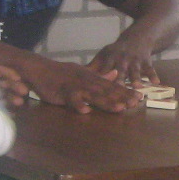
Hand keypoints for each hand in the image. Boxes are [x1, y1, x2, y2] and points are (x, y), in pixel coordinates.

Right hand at [24, 55, 140, 113]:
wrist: (39, 68)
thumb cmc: (61, 74)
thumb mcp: (83, 73)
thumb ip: (100, 75)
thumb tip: (116, 74)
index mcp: (92, 77)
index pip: (112, 85)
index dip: (125, 91)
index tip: (139, 97)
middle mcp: (86, 80)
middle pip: (106, 90)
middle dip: (122, 97)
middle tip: (136, 103)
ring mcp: (75, 85)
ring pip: (93, 94)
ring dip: (106, 101)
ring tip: (119, 108)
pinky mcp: (62, 91)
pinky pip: (70, 98)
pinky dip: (78, 104)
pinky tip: (86, 111)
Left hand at [89, 31, 159, 86]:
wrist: (137, 38)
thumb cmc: (117, 51)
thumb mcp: (104, 56)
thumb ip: (93, 67)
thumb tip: (77, 77)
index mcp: (109, 58)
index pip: (104, 71)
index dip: (102, 80)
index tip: (97, 90)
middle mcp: (122, 59)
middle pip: (120, 72)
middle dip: (120, 81)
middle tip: (118, 91)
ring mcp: (135, 60)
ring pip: (135, 71)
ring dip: (136, 78)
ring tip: (138, 87)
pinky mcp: (146, 61)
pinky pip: (150, 69)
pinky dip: (153, 75)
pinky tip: (156, 83)